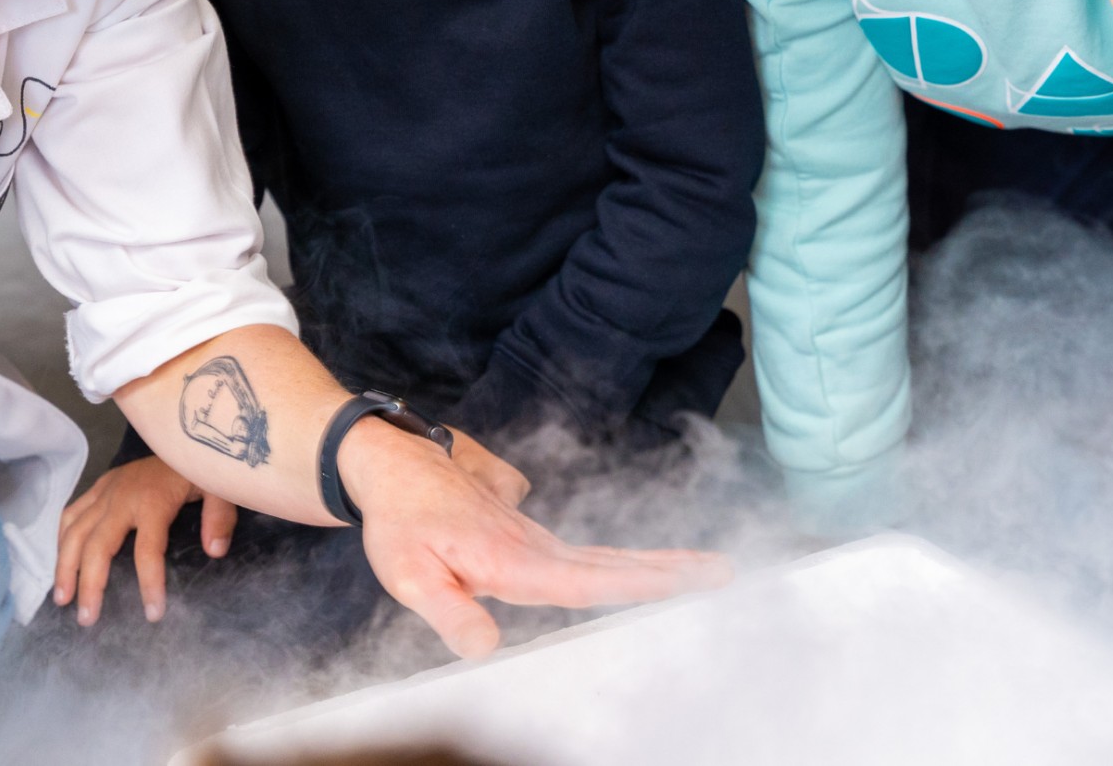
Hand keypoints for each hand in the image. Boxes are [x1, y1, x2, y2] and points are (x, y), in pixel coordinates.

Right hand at [54, 456, 238, 626]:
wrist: (186, 434)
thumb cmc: (201, 466)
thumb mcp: (220, 487)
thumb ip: (220, 517)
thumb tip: (215, 551)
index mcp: (153, 500)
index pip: (147, 549)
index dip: (149, 583)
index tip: (153, 613)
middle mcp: (122, 496)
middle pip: (97, 545)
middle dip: (90, 584)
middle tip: (88, 618)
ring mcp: (107, 490)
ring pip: (74, 531)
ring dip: (65, 566)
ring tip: (62, 599)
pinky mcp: (100, 485)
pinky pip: (72, 512)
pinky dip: (61, 537)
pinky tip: (61, 561)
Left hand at [340, 421, 731, 659]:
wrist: (389, 465)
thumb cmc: (399, 522)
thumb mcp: (409, 576)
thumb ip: (450, 611)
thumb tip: (487, 647)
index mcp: (512, 560)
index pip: (587, 580)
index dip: (641, 581)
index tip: (690, 578)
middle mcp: (531, 544)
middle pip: (610, 562)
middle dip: (669, 568)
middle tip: (723, 571)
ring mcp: (530, 533)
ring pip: (599, 555)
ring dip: (652, 563)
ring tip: (698, 570)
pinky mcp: (523, 529)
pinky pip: (578, 549)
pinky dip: (616, 559)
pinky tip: (642, 566)